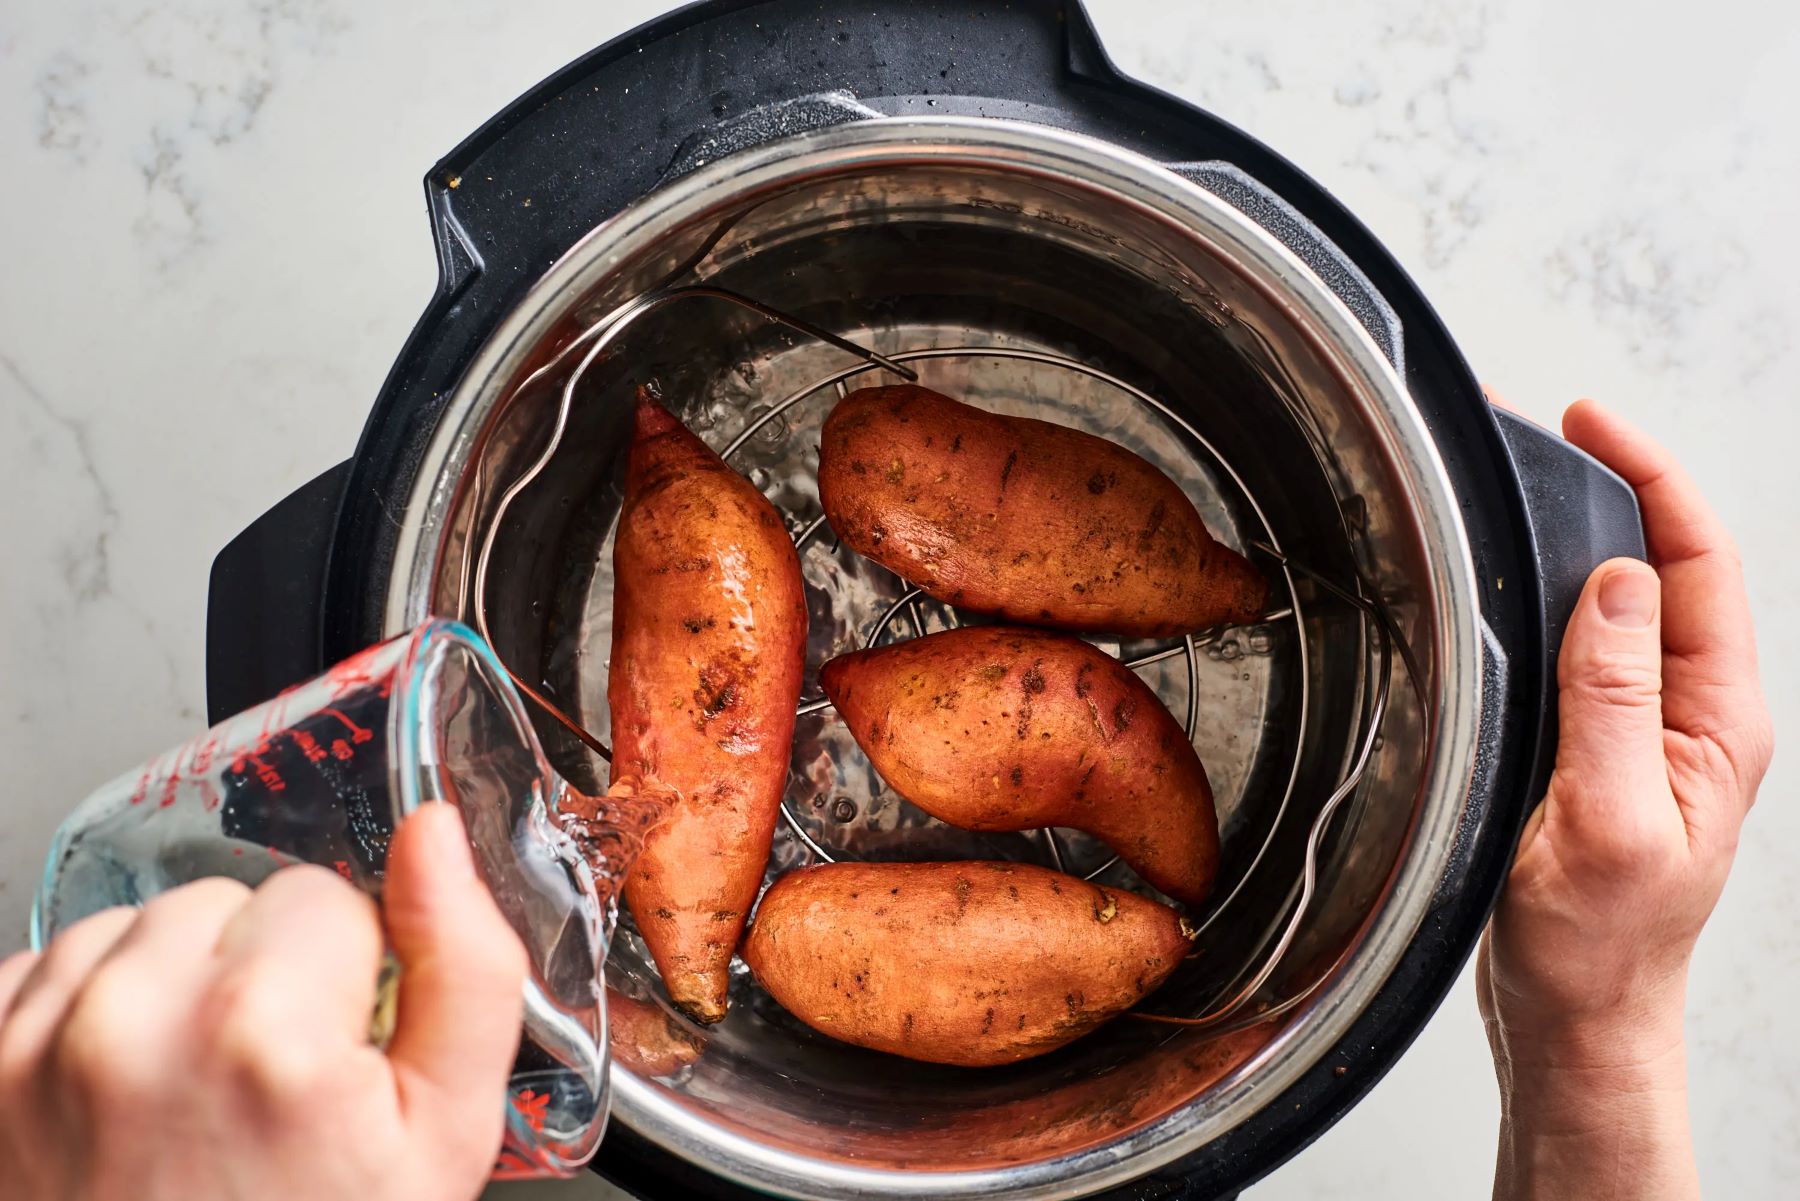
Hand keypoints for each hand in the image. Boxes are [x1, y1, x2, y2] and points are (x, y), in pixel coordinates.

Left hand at [0, 804, 527, 1200]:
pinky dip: (86, 1015)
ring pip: (136, 928)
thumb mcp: (445, 1137)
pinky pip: (47, 970)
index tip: (329, 1063)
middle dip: (254, 972)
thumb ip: (466, 968)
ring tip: (189, 1093)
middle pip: (226, 901)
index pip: (324, 897)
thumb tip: (433, 833)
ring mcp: (35, 1047)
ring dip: (168, 987)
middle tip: (261, 1088)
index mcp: (266, 1030)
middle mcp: (134, 1020)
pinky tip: (121, 1095)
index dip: (344, 977)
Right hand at [1478, 400, 1772, 1199]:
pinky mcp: (1603, 748)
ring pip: (1624, 603)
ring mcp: (1649, 731)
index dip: (1649, 480)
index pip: (1697, 566)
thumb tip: (1613, 584)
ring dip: (1579, 538)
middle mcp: (1692, 716)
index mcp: (1717, 724)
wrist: (1579, 1023)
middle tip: (1546, 434)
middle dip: (1616, 486)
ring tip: (1528, 487)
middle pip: (1667, 567)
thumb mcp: (1605, 822)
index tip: (1589, 426)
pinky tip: (1516, 584)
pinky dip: (1552, 596)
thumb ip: (1614, 701)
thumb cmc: (1599, 949)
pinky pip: (1588, 647)